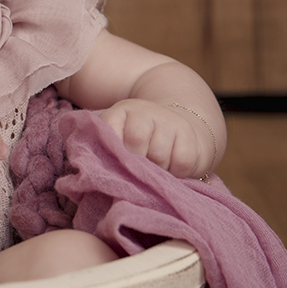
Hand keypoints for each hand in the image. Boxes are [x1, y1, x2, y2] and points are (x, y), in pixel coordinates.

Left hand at [98, 99, 212, 178]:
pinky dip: (176, 173)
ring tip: (155, 170)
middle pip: (136, 139)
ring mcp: (167, 120)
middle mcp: (143, 111)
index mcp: (120, 112)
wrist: (172, 127)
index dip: (113, 149)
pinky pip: (181, 161)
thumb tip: (99, 176)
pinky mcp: (187, 133)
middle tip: (137, 171)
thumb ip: (108, 151)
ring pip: (159, 153)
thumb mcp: (118, 140)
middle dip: (136, 162)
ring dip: (157, 171)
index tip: (117, 163)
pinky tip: (171, 169)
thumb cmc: (137, 143)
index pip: (110, 127)